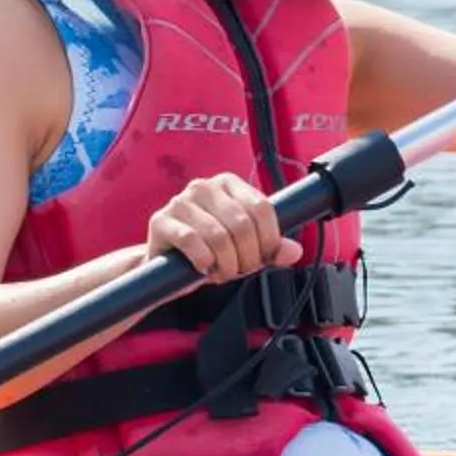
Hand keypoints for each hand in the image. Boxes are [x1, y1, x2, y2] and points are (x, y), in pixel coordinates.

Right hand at [146, 173, 301, 281]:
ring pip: (218, 235)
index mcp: (229, 184)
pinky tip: (203, 267)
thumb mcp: (246, 249)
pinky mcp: (161, 220)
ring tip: (222, 271)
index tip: (264, 258)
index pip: (262, 208)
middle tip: (240, 270)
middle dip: (247, 257)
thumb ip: (271, 249)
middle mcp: (204, 186)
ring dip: (226, 263)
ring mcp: (181, 201)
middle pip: (242, 224)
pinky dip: (203, 261)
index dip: (269, 239)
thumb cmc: (210, 251)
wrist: (170, 266)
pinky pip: (191, 241)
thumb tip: (294, 251)